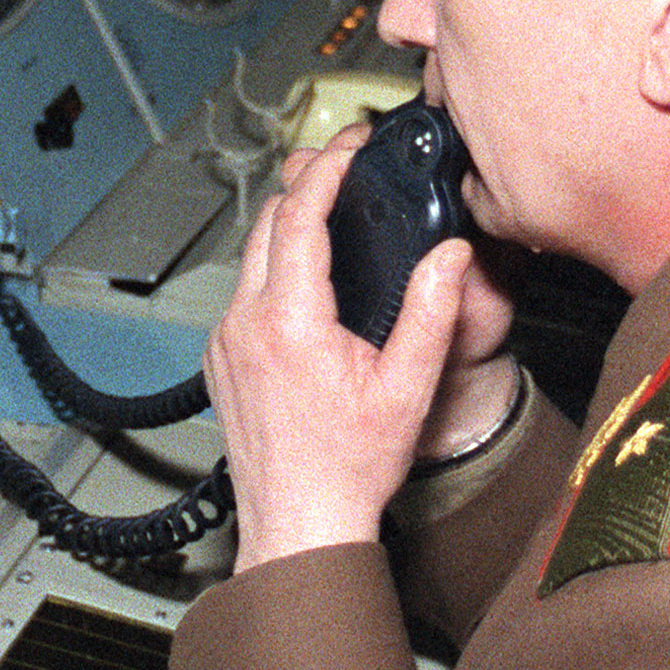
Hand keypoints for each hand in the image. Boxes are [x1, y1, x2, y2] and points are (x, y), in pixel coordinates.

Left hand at [207, 128, 478, 571]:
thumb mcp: (407, 389)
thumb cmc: (349, 469)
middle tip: (345, 164)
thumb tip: (449, 254)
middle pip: (267, 224)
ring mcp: (225, 342)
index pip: (299, 217)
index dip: (327, 169)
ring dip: (287, 225)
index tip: (350, 145)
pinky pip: (243, 292)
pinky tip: (306, 273)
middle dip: (306, 185)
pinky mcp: (220, 359)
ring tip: (330, 207)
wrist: (299, 524)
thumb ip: (431, 314)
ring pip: (250, 257)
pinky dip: (272, 267)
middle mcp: (245, 325)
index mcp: (289, 323)